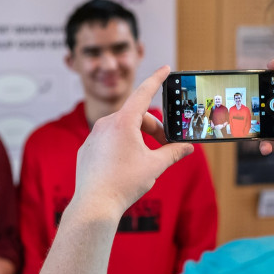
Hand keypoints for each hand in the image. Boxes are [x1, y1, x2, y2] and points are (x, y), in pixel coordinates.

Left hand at [72, 66, 193, 218]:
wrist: (95, 205)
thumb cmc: (124, 183)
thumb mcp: (155, 166)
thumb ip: (173, 152)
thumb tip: (187, 147)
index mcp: (123, 122)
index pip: (143, 93)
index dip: (156, 79)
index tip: (165, 68)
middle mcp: (105, 124)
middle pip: (135, 116)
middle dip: (153, 127)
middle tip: (165, 144)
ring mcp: (93, 137)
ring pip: (121, 129)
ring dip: (137, 137)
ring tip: (146, 158)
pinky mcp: (87, 150)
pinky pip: (107, 141)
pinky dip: (121, 147)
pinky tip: (126, 166)